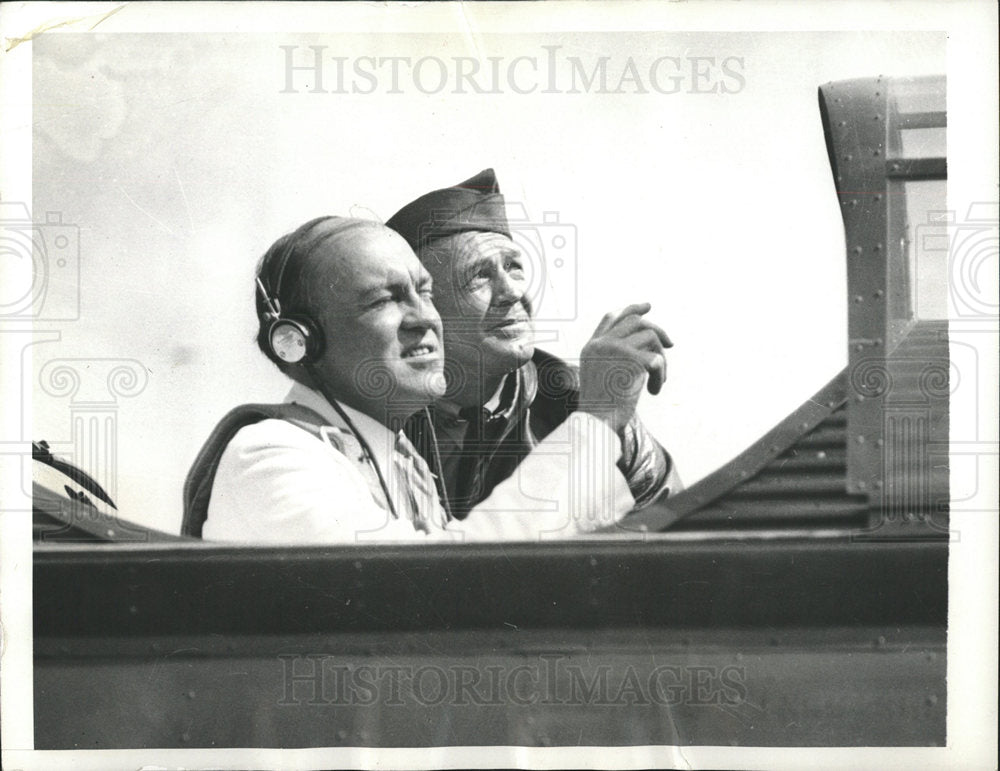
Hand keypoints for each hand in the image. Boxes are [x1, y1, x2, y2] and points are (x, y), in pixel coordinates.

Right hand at [577, 302, 671, 433]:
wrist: (597, 421)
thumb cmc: (602, 408)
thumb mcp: (602, 376)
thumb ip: (615, 357)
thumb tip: (648, 343)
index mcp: (592, 346)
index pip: (612, 318)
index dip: (631, 309)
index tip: (648, 306)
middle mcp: (602, 343)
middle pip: (635, 321)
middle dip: (657, 329)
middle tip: (671, 344)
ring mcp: (615, 348)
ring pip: (651, 336)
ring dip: (661, 358)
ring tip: (658, 380)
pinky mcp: (630, 359)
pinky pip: (658, 359)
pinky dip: (661, 376)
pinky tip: (654, 391)